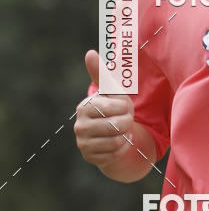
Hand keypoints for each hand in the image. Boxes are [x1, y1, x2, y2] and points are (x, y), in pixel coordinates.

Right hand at [73, 50, 134, 169]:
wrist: (113, 134)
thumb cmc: (113, 108)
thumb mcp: (112, 91)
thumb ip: (102, 74)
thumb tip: (90, 53)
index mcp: (84, 106)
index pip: (113, 107)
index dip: (126, 107)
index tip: (124, 107)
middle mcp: (79, 126)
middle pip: (116, 125)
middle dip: (127, 122)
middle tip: (126, 120)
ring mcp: (83, 143)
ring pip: (116, 141)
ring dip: (125, 135)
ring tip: (121, 131)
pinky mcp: (90, 157)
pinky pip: (115, 153)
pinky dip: (122, 148)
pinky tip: (118, 143)